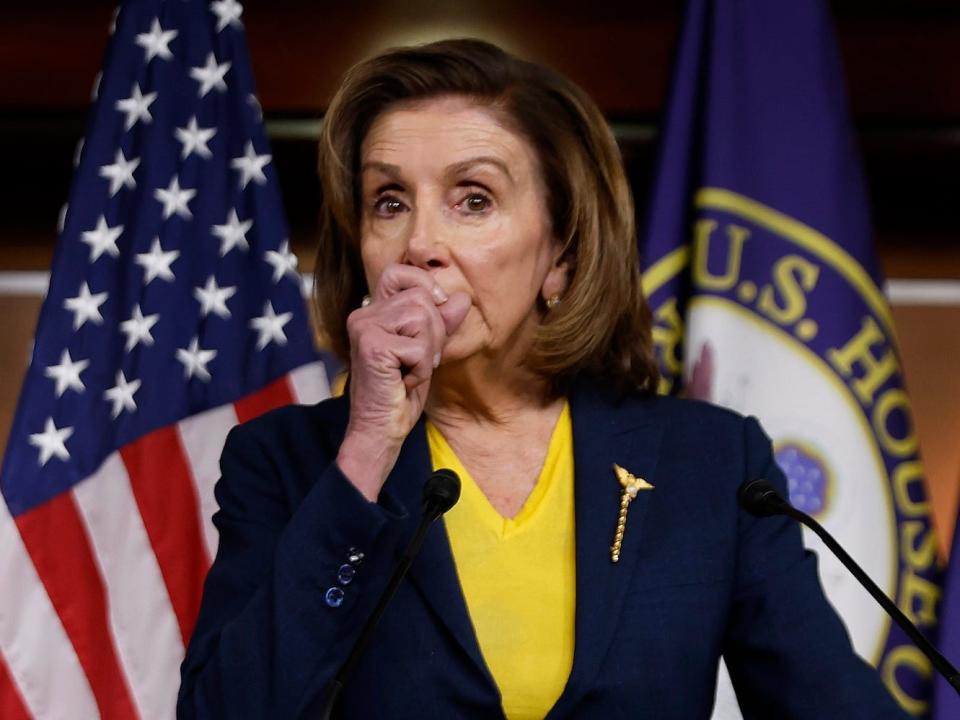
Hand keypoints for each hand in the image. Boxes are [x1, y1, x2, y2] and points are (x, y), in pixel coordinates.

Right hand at [336, 264, 470, 499]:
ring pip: (422, 317)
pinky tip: (404, 381)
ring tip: (410, 370)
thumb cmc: (401, 392)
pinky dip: (421, 367)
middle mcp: (363, 315)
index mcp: (373, 311)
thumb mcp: (427, 350)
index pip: (400, 273)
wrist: (381, 429)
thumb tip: (461, 297)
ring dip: (427, 350)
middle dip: (434, 331)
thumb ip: (441, 323)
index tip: (436, 308)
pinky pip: (418, 345)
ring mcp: (364, 328)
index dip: (424, 284)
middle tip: (420, 360)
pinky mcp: (372, 346)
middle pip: (422, 297)